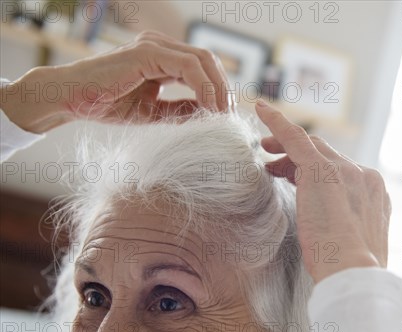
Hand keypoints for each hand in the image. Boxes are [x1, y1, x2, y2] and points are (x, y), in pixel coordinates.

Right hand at [0, 31, 231, 132]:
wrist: (71, 99)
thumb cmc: (107, 104)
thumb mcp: (154, 111)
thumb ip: (181, 110)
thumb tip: (210, 115)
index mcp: (163, 57)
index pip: (203, 67)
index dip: (219, 89)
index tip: (227, 115)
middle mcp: (161, 46)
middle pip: (208, 60)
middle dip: (224, 88)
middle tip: (230, 116)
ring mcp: (154, 46)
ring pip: (202, 59)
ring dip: (218, 88)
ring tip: (222, 114)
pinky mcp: (146, 53)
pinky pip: (187, 66)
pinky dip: (203, 86)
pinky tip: (209, 107)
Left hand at [255, 100, 391, 283]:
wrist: (354, 273)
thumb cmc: (349, 270)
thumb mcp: (353, 245)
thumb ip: (345, 228)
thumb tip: (330, 232)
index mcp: (373, 194)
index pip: (342, 172)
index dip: (317, 171)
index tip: (301, 175)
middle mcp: (363, 176)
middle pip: (326, 155)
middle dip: (299, 156)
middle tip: (275, 162)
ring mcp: (345, 171)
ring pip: (311, 147)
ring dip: (286, 146)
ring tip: (265, 149)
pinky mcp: (321, 170)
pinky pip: (295, 138)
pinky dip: (277, 122)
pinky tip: (262, 111)